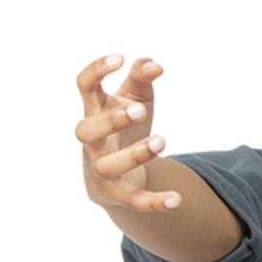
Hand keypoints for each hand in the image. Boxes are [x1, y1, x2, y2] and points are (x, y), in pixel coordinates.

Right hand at [75, 53, 182, 211]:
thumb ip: (142, 78)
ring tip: (162, 141)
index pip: (84, 86)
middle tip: (140, 110)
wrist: (116, 174)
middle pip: (86, 130)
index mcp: (94, 110)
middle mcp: (91, 141)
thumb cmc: (125, 126)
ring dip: (134, 155)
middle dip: (112, 120)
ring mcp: (100, 168)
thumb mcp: (134, 98)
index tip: (119, 59)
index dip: (96, 71)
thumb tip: (155, 65)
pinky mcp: (115, 194)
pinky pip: (132, 200)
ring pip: (108, 166)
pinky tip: (177, 199)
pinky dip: (154, 202)